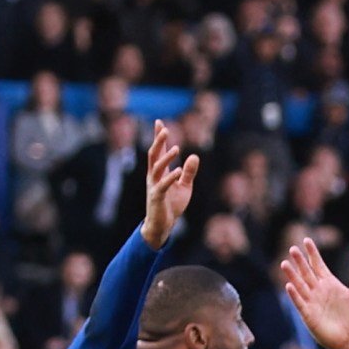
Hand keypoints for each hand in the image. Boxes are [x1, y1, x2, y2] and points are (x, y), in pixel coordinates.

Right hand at [140, 119, 199, 247]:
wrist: (163, 225)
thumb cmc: (172, 205)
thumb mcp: (184, 187)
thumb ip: (188, 172)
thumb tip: (194, 156)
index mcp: (160, 173)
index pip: (158, 152)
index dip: (159, 137)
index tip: (160, 122)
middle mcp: (154, 176)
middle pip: (154, 154)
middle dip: (158, 141)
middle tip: (164, 128)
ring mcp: (154, 186)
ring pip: (156, 167)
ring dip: (166, 157)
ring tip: (176, 148)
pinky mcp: (157, 197)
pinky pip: (163, 185)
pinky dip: (171, 177)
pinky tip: (179, 170)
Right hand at [281, 239, 348, 348]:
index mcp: (329, 283)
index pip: (318, 265)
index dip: (312, 253)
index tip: (307, 240)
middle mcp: (318, 290)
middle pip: (307, 272)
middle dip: (300, 261)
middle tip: (292, 249)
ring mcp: (312, 302)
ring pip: (300, 285)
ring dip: (293, 275)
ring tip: (285, 263)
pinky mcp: (308, 315)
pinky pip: (300, 303)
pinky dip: (295, 295)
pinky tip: (289, 286)